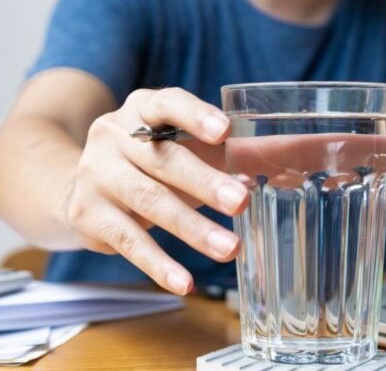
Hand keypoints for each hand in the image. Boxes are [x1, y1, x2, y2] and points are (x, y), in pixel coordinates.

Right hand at [65, 88, 248, 294]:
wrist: (79, 185)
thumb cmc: (150, 162)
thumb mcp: (185, 147)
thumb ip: (236, 150)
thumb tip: (306, 153)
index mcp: (140, 108)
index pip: (167, 103)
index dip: (195, 115)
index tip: (224, 131)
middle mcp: (112, 135)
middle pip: (162, 159)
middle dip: (203, 182)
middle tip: (240, 202)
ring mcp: (96, 174)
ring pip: (148, 201)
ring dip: (190, 227)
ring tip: (229, 249)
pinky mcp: (86, 213)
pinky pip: (127, 240)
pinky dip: (158, 263)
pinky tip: (185, 282)